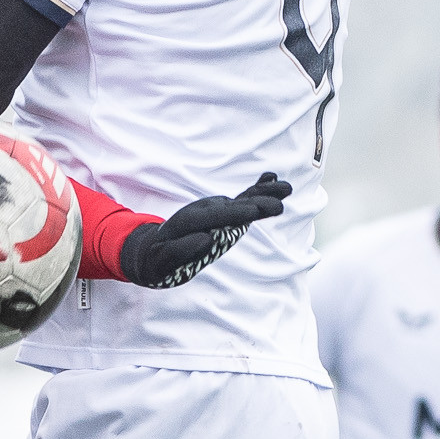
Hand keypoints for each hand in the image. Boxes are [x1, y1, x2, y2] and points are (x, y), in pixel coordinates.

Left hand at [117, 174, 295, 287]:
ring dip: (263, 193)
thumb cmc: (156, 258)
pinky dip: (257, 190)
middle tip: (279, 204)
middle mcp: (206, 212)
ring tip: (286, 187)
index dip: (234, 214)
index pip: (215, 217)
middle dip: (255, 204)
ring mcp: (216, 211)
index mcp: (190, 222)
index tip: (254, 213)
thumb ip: (179, 250)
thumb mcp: (160, 260)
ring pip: (242, 200)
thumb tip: (205, 238)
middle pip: (233, 206)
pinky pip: (242, 201)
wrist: (152, 248)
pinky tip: (272, 177)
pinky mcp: (223, 214)